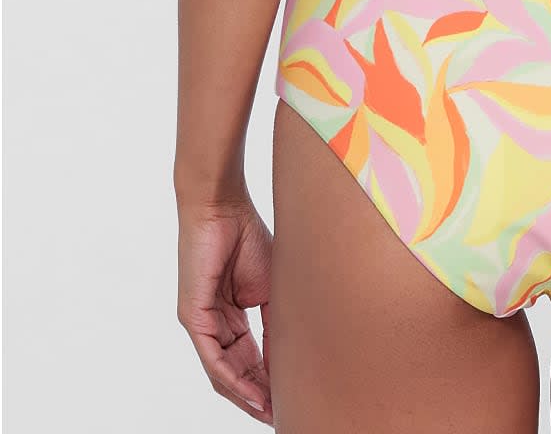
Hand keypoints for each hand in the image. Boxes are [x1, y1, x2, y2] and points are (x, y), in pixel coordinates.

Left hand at [177, 193, 272, 423]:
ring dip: (246, 396)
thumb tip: (289, 353)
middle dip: (258, 397)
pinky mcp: (192, 317)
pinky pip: (213, 358)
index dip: (268, 380)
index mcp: (230, 315)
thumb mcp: (270, 284)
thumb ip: (274, 319)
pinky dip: (233, 379)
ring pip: (222, 372)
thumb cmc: (246, 234)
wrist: (222, 206)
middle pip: (235, 372)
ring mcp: (200, 322)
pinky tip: (251, 394)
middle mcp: (212, 324)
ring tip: (269, 412)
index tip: (290, 398)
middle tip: (280, 415)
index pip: (249, 358)